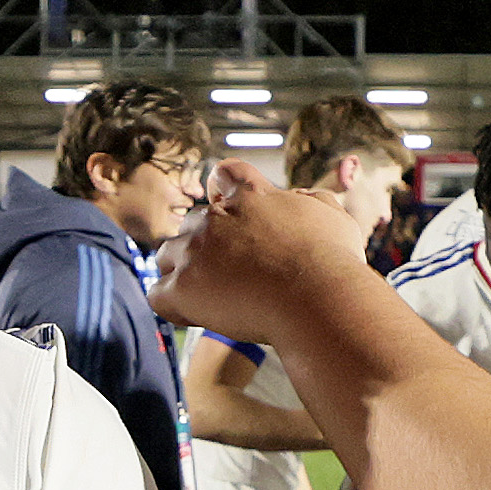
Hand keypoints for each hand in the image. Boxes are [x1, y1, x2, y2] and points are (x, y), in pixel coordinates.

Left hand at [148, 161, 366, 347]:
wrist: (316, 297)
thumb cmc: (332, 260)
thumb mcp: (333, 216)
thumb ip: (312, 202)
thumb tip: (302, 198)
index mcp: (251, 196)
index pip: (225, 174)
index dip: (222, 188)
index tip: (224, 201)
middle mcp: (216, 218)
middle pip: (192, 222)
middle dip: (204, 243)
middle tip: (227, 271)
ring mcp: (195, 251)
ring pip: (167, 254)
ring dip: (181, 271)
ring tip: (205, 295)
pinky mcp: (183, 288)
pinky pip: (157, 295)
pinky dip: (172, 305)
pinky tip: (194, 314)